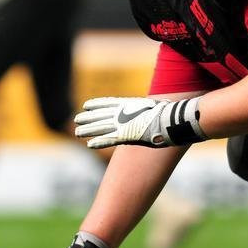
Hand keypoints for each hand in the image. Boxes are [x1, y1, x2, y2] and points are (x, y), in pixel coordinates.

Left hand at [74, 96, 206, 149]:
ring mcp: (123, 124)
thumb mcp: (154, 106)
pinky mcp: (126, 136)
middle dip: (88, 117)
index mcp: (128, 104)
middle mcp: (122, 113)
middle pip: (100, 115)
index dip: (97, 104)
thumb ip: (146, 108)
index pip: (109, 103)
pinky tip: (89, 144)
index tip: (87, 104)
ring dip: (88, 130)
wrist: (170, 118)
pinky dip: (98, 142)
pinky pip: (108, 140)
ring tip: (77, 132)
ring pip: (100, 127)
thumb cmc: (167, 113)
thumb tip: (152, 106)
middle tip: (77, 119)